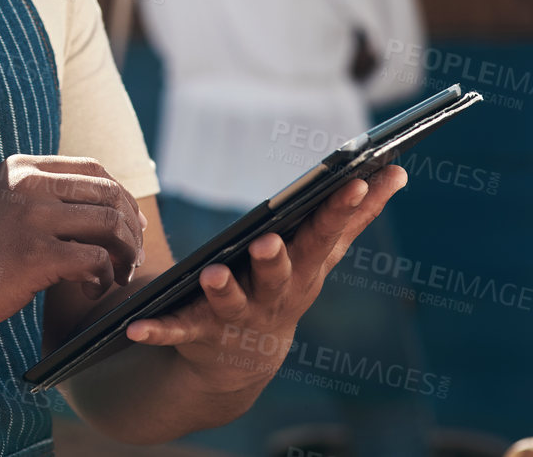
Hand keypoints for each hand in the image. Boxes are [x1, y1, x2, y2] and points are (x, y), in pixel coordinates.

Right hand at [0, 155, 146, 339]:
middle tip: (133, 256)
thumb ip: (31, 198)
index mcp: (19, 168)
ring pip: (109, 224)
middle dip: (130, 227)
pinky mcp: (35, 256)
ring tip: (117, 275)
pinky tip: (93, 289)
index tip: (129, 224)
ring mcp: (32, 218)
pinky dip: (104, 276)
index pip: (92, 168)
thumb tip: (83, 210)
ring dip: (125, 253)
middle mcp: (28, 184)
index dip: (120, 197)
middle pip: (108, 193)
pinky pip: (94, 259)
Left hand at [122, 165, 406, 394]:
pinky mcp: (199, 334)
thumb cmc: (286, 286)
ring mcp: (238, 318)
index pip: (328, 234)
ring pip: (231, 303)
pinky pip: (176, 331)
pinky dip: (158, 330)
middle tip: (270, 241)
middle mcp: (276, 296)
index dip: (344, 209)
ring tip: (212, 274)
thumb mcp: (321, 255)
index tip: (360, 181)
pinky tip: (135, 327)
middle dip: (277, 258)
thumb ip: (355, 215)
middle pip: (281, 274)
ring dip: (223, 290)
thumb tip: (397, 170)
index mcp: (305, 269)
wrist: (242, 361)